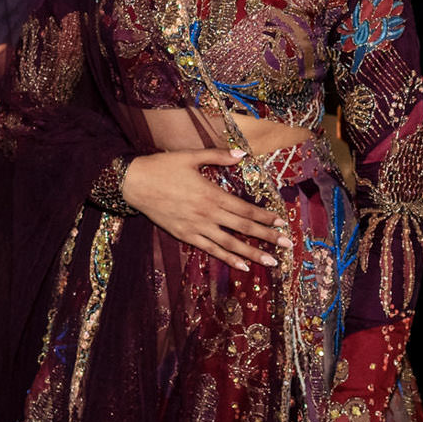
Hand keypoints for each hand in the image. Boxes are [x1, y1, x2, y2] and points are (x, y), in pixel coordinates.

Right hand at [121, 150, 293, 272]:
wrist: (135, 183)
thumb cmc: (163, 166)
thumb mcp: (190, 156)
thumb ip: (218, 156)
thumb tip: (242, 154)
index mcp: (212, 194)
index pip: (245, 209)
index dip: (265, 217)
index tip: (281, 223)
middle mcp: (208, 213)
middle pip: (243, 228)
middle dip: (267, 237)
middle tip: (287, 246)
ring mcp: (196, 227)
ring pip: (230, 244)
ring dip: (253, 254)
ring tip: (272, 262)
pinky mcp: (185, 236)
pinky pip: (211, 250)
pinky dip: (228, 259)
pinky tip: (243, 266)